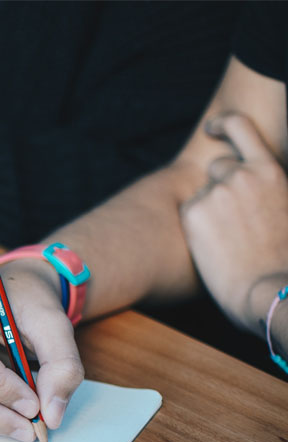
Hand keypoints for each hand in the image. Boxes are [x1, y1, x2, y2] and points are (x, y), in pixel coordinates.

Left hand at [180, 113, 287, 332]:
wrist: (271, 291)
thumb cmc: (284, 259)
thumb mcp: (286, 212)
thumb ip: (267, 192)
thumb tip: (256, 193)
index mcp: (270, 171)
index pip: (240, 127)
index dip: (222, 124)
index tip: (212, 129)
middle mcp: (242, 174)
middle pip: (217, 167)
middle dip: (221, 186)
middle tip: (232, 221)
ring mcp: (215, 191)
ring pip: (202, 192)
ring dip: (210, 209)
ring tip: (229, 240)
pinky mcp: (193, 212)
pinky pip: (189, 212)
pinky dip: (197, 226)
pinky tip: (215, 247)